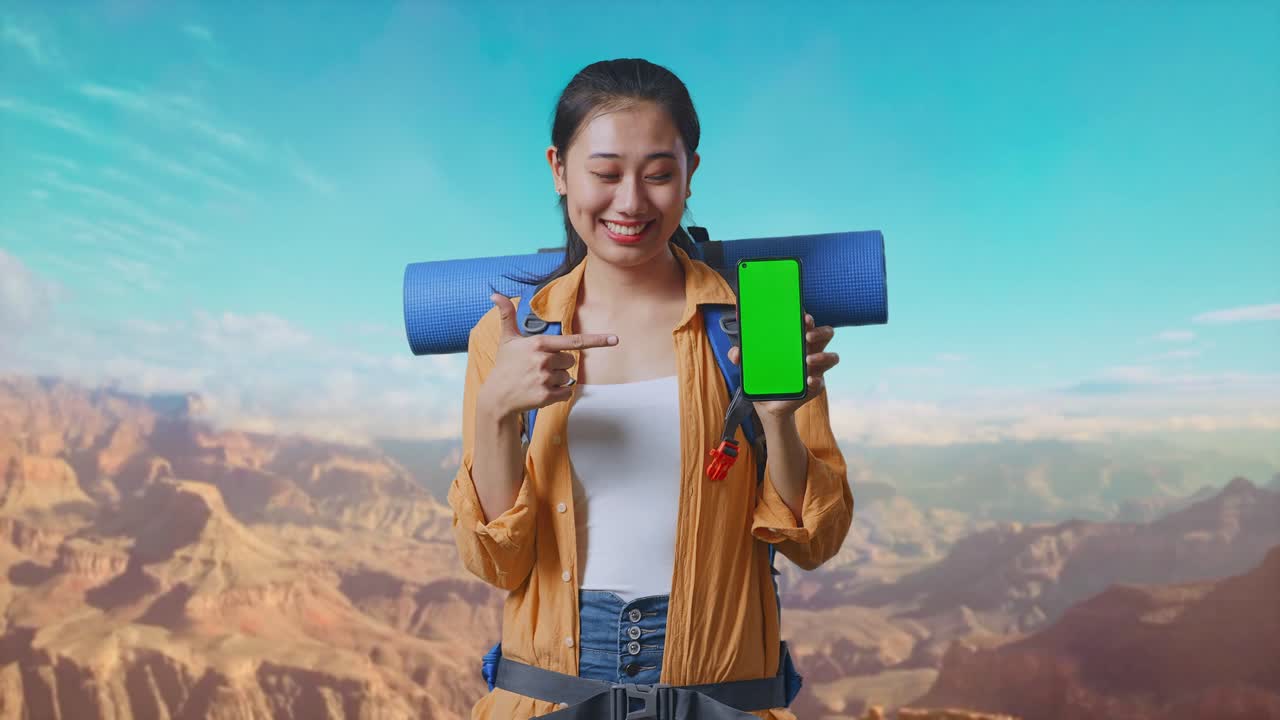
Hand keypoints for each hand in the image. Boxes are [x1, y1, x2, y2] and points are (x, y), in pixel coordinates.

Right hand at [479, 294, 618, 419]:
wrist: (497, 397)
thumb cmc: (505, 366)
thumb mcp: (507, 339)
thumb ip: (507, 315)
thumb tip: (495, 294)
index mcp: (538, 343)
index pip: (574, 341)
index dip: (596, 340)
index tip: (614, 339)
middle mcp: (543, 360)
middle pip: (571, 361)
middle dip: (560, 365)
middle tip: (540, 368)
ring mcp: (544, 379)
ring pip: (568, 378)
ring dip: (557, 380)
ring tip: (537, 381)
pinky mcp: (546, 396)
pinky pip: (566, 393)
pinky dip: (558, 394)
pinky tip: (541, 391)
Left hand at [727, 312, 837, 419]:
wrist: (768, 406)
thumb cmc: (763, 377)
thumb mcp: (749, 365)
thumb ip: (740, 356)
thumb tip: (735, 353)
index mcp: (796, 341)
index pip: (807, 323)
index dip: (808, 317)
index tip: (803, 315)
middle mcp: (809, 351)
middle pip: (826, 334)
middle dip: (820, 331)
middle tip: (807, 334)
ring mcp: (815, 369)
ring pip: (832, 357)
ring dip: (823, 356)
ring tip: (808, 360)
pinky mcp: (814, 386)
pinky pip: (820, 382)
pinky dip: (815, 381)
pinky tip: (808, 380)